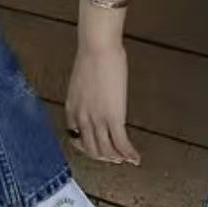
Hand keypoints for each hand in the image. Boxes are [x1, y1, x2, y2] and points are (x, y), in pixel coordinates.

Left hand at [65, 38, 140, 165]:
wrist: (98, 48)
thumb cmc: (91, 57)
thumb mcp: (81, 81)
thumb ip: (85, 94)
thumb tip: (95, 97)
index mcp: (72, 109)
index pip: (76, 138)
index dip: (87, 148)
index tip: (97, 150)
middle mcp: (82, 118)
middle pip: (91, 149)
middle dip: (104, 157)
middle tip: (114, 158)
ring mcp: (97, 119)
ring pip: (106, 150)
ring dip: (117, 158)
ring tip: (126, 158)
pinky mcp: (113, 117)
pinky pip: (121, 143)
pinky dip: (129, 154)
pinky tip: (135, 157)